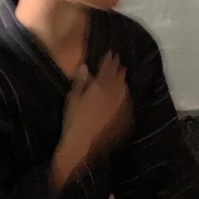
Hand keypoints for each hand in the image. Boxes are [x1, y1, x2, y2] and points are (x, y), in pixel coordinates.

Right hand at [50, 52, 130, 191]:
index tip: (111, 53)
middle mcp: (112, 95)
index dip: (109, 61)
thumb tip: (85, 67)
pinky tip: (125, 93)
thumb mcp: (73, 99)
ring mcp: (119, 106)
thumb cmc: (73, 122)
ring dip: (123, 80)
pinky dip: (125, 95)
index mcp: (98, 88)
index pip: (106, 70)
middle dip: (118, 68)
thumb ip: (80, 82)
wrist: (82, 145)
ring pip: (123, 88)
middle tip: (119, 60)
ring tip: (123, 73)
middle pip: (117, 78)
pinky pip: (126, 102)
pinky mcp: (123, 117)